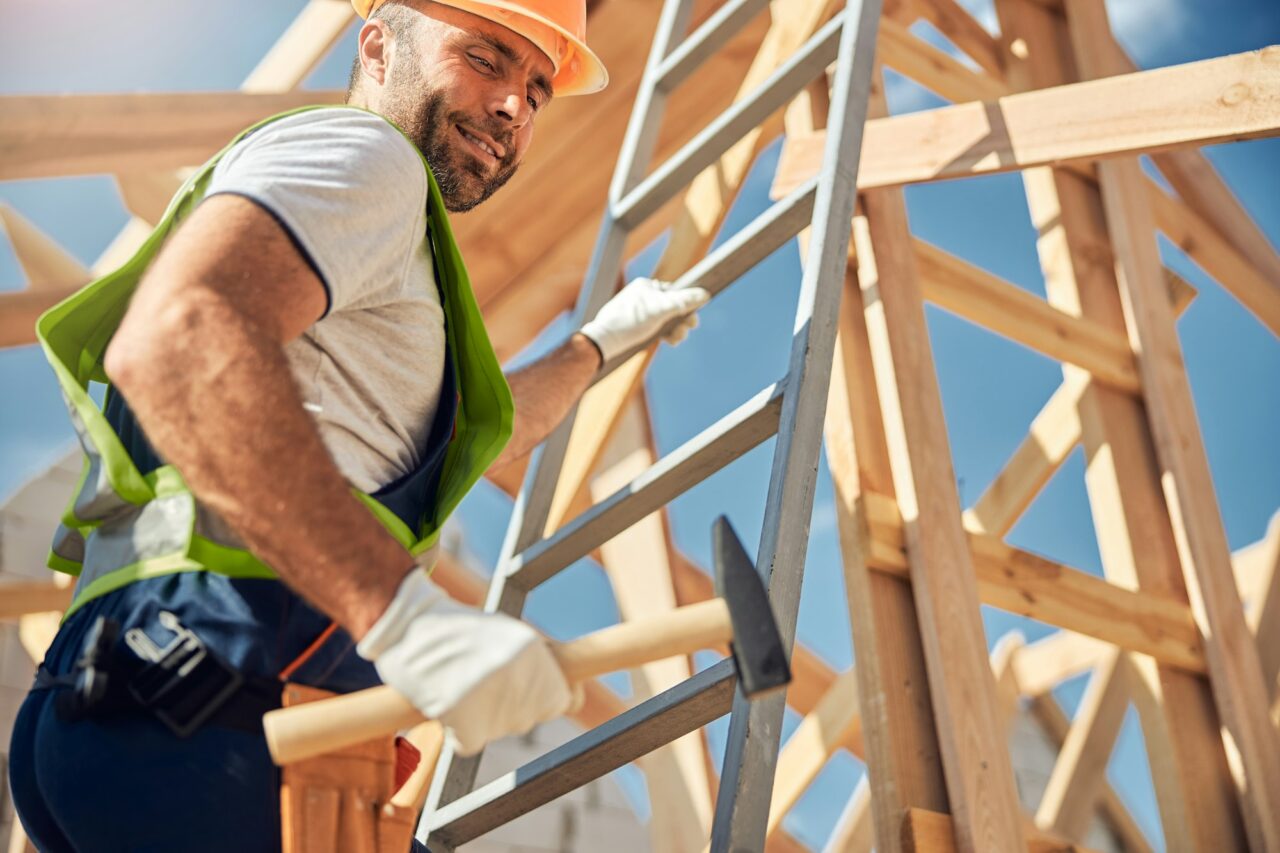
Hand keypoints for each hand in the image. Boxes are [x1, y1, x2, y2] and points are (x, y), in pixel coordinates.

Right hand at [357, 569, 575, 754]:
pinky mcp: (460, 717)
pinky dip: (459, 731)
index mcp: (533, 651)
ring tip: (462, 684)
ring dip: (484, 717)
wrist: (408, 626)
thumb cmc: (462, 632)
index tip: (521, 690)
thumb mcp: (511, 636)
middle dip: (508, 707)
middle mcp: (517, 673)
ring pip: (500, 730)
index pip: (560, 702)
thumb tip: (577, 700)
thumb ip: (542, 666)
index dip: (541, 700)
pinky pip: (470, 742)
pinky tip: (449, 702)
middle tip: (481, 682)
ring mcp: (489, 696)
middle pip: (527, 719)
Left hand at [579, 277, 709, 362]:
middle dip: (682, 320)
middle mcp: (642, 297)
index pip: (674, 292)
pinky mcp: (635, 326)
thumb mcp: (660, 309)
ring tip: (677, 339)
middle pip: (671, 306)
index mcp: (646, 286)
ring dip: (675, 329)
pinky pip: (656, 327)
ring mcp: (639, 312)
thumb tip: (704, 294)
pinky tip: (670, 341)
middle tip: (687, 330)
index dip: (687, 305)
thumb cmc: (630, 321)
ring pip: (664, 319)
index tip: (693, 319)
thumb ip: (683, 301)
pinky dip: (665, 334)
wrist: (603, 341)